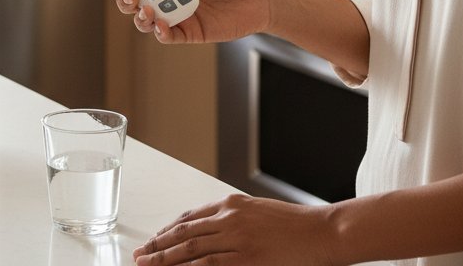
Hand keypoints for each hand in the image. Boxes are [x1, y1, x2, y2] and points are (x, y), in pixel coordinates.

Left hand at [133, 194, 335, 265]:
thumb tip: (210, 232)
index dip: (168, 230)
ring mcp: (237, 238)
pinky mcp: (248, 259)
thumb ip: (233, 221)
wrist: (322, 231)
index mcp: (231, 204)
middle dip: (159, 244)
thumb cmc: (294, 225)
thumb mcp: (257, 214)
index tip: (153, 240)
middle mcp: (230, 217)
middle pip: (184, 233)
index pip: (190, 218)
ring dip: (166, 259)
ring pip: (191, 250)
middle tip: (140, 255)